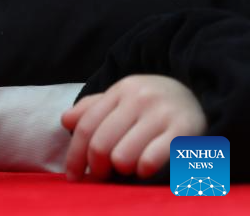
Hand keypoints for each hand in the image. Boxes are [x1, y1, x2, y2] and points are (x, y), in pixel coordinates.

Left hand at [61, 74, 206, 180]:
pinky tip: (143, 170)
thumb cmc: (152, 103)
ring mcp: (163, 114)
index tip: (73, 176)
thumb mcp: (122, 98)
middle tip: (101, 175)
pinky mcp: (185, 133)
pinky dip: (142, 170)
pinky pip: (152, 159)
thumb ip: (93, 108)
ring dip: (120, 169)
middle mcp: (140, 99)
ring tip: (126, 168)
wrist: (200, 94)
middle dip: (96, 167)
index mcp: (121, 90)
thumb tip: (66, 121)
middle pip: (101, 143)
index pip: (87, 126)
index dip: (74, 155)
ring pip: (122, 156)